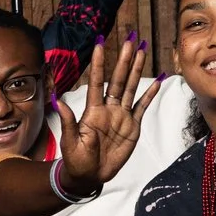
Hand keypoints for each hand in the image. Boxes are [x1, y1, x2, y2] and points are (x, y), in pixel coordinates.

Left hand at [55, 34, 162, 196]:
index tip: (100, 43)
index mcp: (92, 111)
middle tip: (131, 38)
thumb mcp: (70, 141)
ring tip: (142, 50)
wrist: (89, 176)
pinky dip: (150, 93)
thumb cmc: (76, 160)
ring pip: (131, 87)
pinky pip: (142, 106)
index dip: (99, 63)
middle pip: (118, 79)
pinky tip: (157, 79)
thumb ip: (68, 121)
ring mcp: (121, 116)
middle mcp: (108, 109)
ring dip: (136, 69)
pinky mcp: (132, 126)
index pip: (96, 82)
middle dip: (124, 59)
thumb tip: (57, 100)